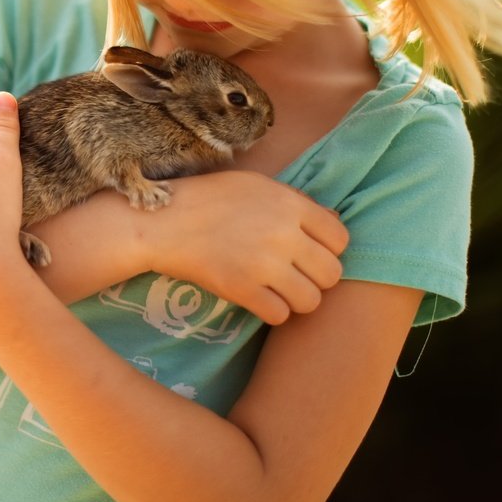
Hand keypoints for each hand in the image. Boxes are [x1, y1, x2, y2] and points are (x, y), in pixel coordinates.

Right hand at [133, 171, 348, 324]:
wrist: (161, 222)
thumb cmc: (208, 199)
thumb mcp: (256, 185)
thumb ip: (297, 202)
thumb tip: (335, 223)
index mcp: (289, 204)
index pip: (340, 238)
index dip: (328, 249)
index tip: (307, 252)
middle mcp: (283, 233)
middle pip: (332, 273)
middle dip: (315, 278)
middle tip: (293, 274)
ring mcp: (263, 263)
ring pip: (311, 300)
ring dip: (295, 299)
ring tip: (276, 289)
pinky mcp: (242, 289)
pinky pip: (280, 315)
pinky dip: (271, 311)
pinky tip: (256, 298)